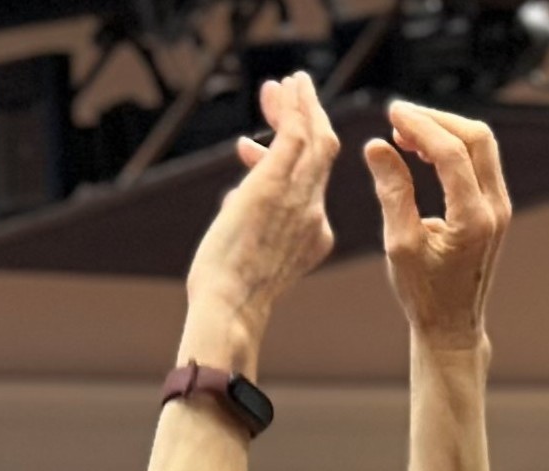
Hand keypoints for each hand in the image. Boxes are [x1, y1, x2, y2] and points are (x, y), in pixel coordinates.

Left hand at [184, 72, 338, 356]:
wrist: (231, 310)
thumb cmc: (228, 299)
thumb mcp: (245, 258)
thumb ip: (247, 226)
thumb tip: (235, 196)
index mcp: (312, 237)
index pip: (306, 186)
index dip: (283, 164)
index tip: (250, 148)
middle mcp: (313, 213)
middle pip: (321, 155)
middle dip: (306, 122)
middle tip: (289, 96)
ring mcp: (298, 197)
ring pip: (313, 137)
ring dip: (302, 105)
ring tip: (290, 83)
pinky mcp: (275, 184)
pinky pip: (295, 134)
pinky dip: (294, 107)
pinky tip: (287, 87)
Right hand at [364, 101, 509, 353]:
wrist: (451, 326)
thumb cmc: (423, 295)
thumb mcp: (399, 245)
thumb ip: (392, 192)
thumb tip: (377, 147)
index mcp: (474, 218)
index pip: (451, 153)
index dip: (421, 126)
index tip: (391, 114)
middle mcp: (496, 206)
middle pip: (476, 138)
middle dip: (436, 120)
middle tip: (398, 115)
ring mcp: (500, 205)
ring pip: (481, 146)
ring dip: (445, 130)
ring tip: (405, 132)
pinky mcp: (494, 207)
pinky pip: (479, 162)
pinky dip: (452, 148)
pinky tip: (422, 151)